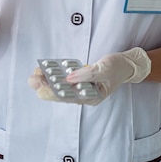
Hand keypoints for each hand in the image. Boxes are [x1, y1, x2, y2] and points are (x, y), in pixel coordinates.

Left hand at [28, 48, 151, 105]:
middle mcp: (85, 95)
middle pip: (62, 93)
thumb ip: (87, 74)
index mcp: (92, 97)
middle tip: (32, 80)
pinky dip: (56, 74)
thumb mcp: (105, 69)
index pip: (69, 97)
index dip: (54, 94)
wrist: (127, 64)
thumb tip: (69, 78)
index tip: (40, 90)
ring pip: (62, 86)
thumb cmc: (118, 67)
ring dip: (48, 80)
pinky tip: (45, 69)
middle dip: (46, 86)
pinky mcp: (81, 79)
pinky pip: (66, 79)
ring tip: (35, 74)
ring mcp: (82, 88)